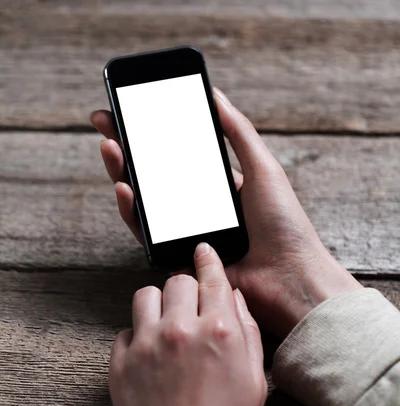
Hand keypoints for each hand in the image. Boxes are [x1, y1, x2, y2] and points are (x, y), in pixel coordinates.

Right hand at [91, 91, 360, 337]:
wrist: (288, 275)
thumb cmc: (283, 223)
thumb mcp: (263, 167)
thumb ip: (237, 131)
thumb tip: (214, 93)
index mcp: (218, 185)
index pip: (177, 153)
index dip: (152, 132)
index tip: (129, 108)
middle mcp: (198, 208)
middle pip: (154, 175)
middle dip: (127, 147)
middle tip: (106, 121)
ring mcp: (186, 232)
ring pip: (145, 202)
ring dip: (123, 173)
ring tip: (110, 148)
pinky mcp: (178, 257)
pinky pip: (147, 233)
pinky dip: (132, 210)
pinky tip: (125, 188)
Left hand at [109, 243, 266, 405]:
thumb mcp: (255, 381)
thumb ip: (246, 332)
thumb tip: (233, 299)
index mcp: (219, 331)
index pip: (212, 278)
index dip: (208, 260)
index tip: (203, 250)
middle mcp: (180, 330)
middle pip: (177, 281)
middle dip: (186, 289)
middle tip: (190, 308)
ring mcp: (145, 347)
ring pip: (145, 296)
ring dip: (159, 305)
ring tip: (167, 328)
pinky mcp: (119, 366)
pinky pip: (124, 332)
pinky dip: (138, 337)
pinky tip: (150, 358)